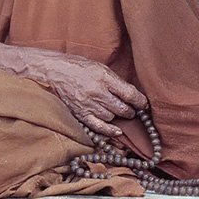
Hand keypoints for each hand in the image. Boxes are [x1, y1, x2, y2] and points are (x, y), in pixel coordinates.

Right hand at [30, 51, 147, 137]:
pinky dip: (110, 130)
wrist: (54, 72)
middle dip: (131, 110)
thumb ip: (115, 81)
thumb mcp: (100, 67)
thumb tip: (132, 94)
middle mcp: (97, 92)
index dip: (140, 101)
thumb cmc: (79, 67)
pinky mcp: (80, 114)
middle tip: (134, 110)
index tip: (144, 104)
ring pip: (112, 117)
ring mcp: (88, 105)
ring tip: (122, 113)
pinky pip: (98, 127)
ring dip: (119, 117)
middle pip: (122, 108)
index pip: (129, 93)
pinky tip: (118, 131)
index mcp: (104, 77)